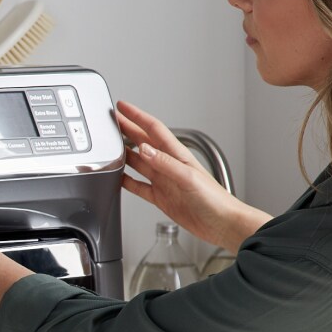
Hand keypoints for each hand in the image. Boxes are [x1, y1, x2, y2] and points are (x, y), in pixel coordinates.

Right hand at [117, 100, 270, 251]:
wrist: (222, 223)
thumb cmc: (215, 200)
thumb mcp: (189, 177)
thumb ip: (165, 163)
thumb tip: (144, 149)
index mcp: (177, 155)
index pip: (153, 129)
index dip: (137, 116)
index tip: (123, 107)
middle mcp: (168, 165)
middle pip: (142, 142)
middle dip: (126, 129)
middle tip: (112, 121)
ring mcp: (164, 181)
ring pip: (138, 163)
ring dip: (124, 154)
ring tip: (110, 146)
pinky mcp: (161, 198)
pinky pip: (139, 186)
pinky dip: (127, 182)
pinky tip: (119, 178)